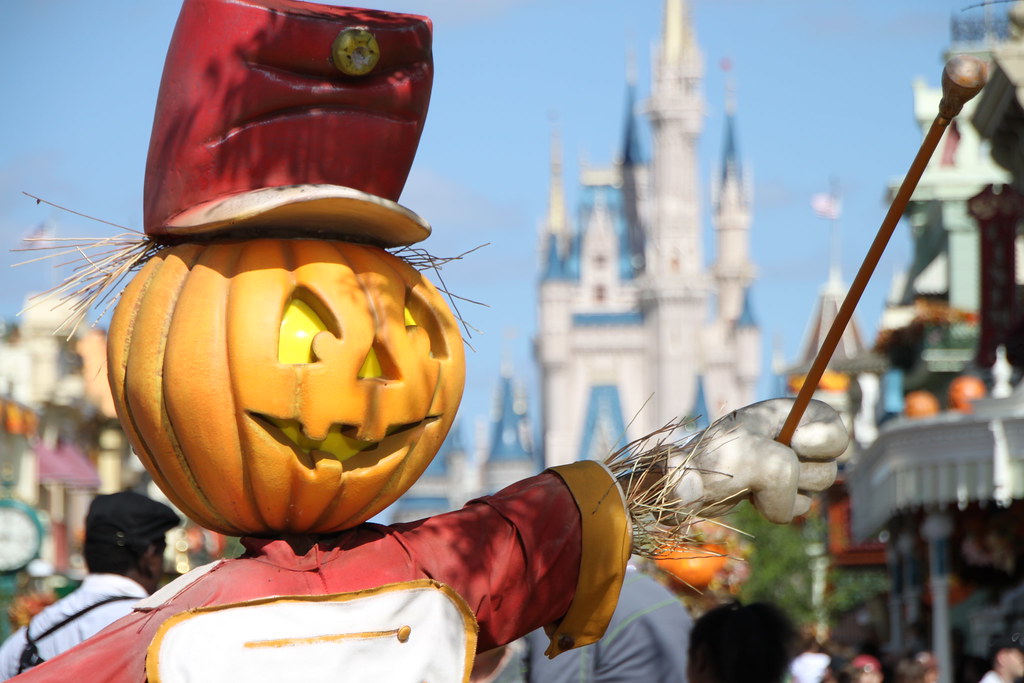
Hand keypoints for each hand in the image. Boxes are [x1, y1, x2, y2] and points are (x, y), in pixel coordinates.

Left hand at [668, 398, 848, 523]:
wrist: (683, 486)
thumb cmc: (712, 460)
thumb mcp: (749, 456)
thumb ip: (781, 471)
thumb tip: (784, 506)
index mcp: (786, 415)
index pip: (834, 427)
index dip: (823, 440)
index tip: (795, 443)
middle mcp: (790, 439)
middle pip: (830, 465)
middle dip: (800, 472)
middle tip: (763, 466)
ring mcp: (786, 468)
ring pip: (815, 488)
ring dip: (785, 492)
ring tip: (754, 483)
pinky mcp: (776, 494)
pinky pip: (795, 508)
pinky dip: (774, 508)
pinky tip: (752, 498)